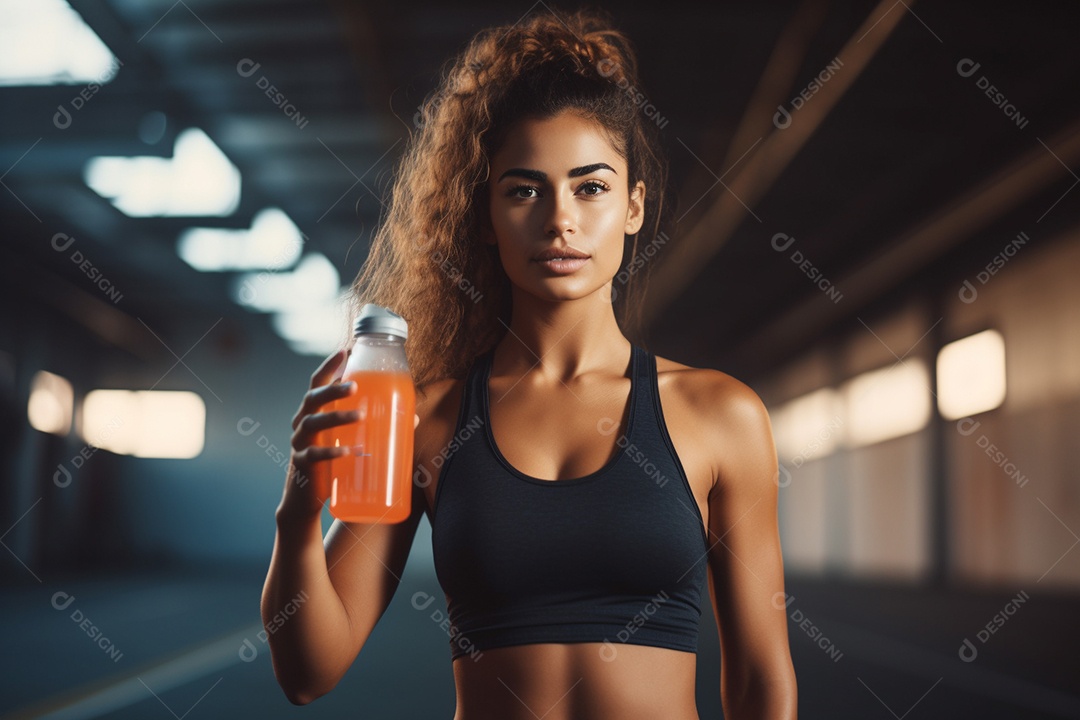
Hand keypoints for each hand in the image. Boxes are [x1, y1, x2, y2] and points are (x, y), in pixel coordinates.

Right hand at [280, 349, 420, 523]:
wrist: (307, 499)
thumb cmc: (332, 462)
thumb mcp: (349, 440)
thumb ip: (377, 427)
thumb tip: (414, 418)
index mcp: (314, 412)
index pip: (317, 383)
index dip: (329, 366)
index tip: (346, 350)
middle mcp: (302, 423)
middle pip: (312, 399)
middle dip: (333, 389)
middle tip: (354, 385)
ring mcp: (300, 444)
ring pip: (313, 423)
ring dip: (336, 417)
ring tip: (360, 416)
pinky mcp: (302, 466)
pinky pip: (314, 456)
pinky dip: (332, 453)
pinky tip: (349, 452)